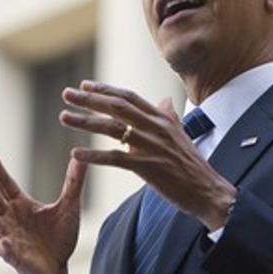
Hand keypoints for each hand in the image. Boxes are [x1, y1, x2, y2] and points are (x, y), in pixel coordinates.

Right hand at [0, 153, 85, 273]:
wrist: (60, 267)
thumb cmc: (59, 236)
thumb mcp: (69, 206)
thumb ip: (73, 182)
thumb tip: (80, 155)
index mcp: (20, 205)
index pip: (6, 185)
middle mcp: (10, 220)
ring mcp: (10, 238)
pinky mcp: (16, 258)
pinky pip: (6, 253)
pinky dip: (3, 248)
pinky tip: (3, 242)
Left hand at [61, 81, 235, 229]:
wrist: (207, 189)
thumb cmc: (192, 165)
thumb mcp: (180, 134)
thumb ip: (168, 116)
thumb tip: (163, 101)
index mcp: (162, 118)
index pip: (129, 97)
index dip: (106, 89)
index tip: (85, 84)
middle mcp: (155, 127)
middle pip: (116, 107)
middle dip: (89, 99)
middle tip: (67, 94)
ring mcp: (151, 146)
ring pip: (112, 128)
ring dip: (85, 121)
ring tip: (64, 117)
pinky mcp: (147, 167)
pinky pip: (115, 159)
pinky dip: (93, 156)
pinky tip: (75, 154)